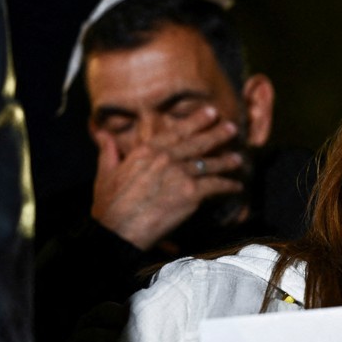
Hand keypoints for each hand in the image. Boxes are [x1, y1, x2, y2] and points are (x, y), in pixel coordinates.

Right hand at [91, 105, 244, 249]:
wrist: (118, 229)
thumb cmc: (109, 206)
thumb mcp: (105, 173)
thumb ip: (108, 151)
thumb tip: (103, 134)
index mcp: (145, 151)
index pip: (175, 132)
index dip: (195, 121)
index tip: (209, 112)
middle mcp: (165, 158)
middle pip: (196, 143)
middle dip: (216, 134)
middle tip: (231, 127)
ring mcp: (179, 174)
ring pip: (209, 163)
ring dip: (226, 160)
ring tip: (238, 158)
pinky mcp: (190, 193)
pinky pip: (215, 186)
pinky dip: (228, 186)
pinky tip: (236, 186)